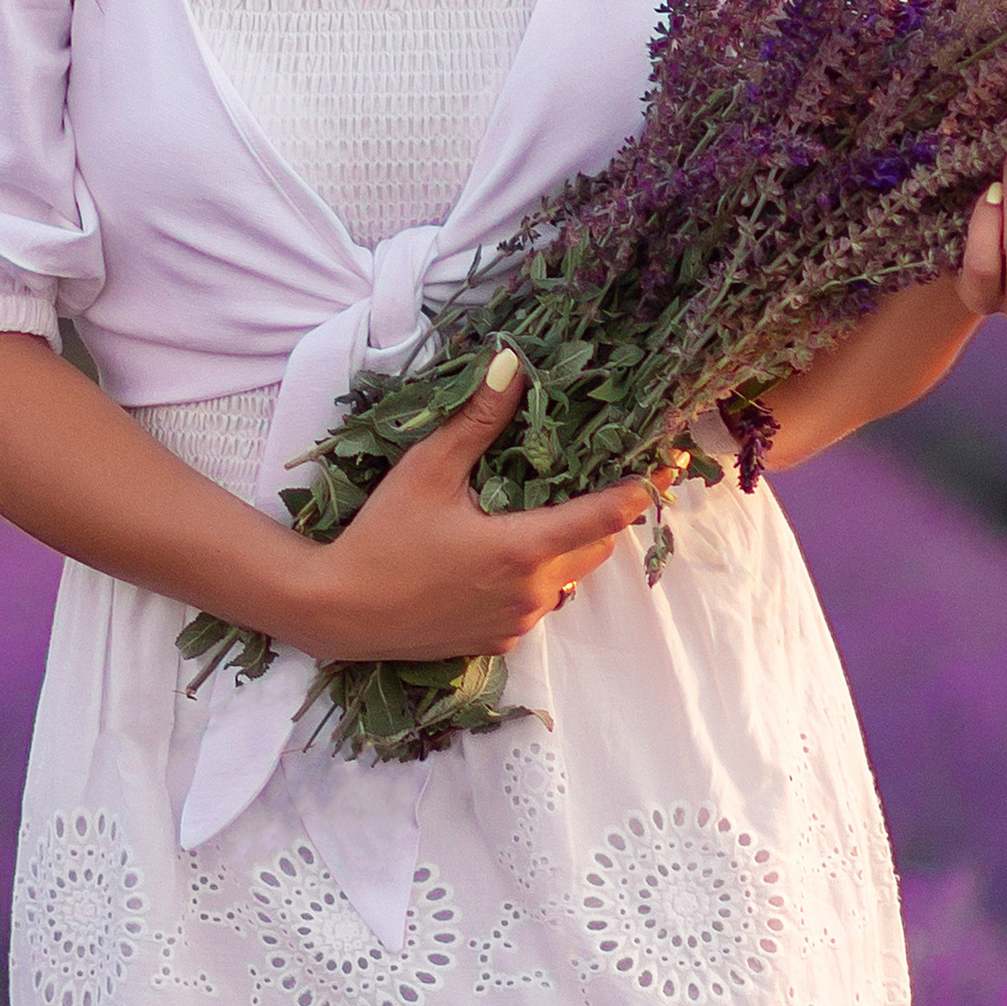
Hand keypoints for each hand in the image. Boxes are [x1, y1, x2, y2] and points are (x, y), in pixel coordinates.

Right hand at [294, 349, 651, 659]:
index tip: (667, 468)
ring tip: (541, 518)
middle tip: (597, 483)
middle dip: (603, 518)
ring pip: (567, 580)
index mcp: (523, 548)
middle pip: (594, 549)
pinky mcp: (498, 642)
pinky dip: (534, 582)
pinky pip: (536, 606)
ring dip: (565, 551)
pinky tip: (499, 561)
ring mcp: (517, 622)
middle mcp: (532, 591)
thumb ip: (478, 420)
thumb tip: (513, 363)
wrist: (339, 610)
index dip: (641, 490)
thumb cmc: (381, 535)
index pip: (605, 517)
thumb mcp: (428, 469)